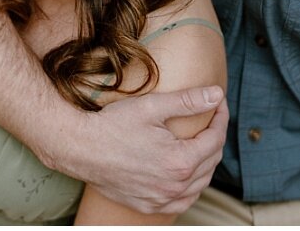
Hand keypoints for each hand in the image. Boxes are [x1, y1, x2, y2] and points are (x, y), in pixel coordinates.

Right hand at [57, 86, 227, 214]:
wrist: (78, 148)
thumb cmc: (112, 125)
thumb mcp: (153, 106)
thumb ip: (189, 101)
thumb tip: (216, 94)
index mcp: (179, 161)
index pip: (216, 139)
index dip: (221, 117)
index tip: (218, 102)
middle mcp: (173, 185)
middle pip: (212, 160)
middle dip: (215, 136)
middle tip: (211, 118)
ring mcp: (160, 199)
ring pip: (200, 183)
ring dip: (207, 162)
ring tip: (203, 142)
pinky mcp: (147, 205)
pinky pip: (182, 202)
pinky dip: (191, 188)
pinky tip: (189, 175)